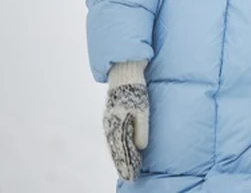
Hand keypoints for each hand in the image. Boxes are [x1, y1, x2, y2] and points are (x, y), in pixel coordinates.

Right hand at [103, 60, 149, 180]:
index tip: (131, 175)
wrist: (124, 73)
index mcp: (116, 124)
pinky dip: (116, 146)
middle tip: (129, 177)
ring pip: (113, 143)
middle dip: (122, 164)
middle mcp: (109, 124)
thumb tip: (140, 147)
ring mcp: (109, 120)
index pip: (121, 150)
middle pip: (115, 149)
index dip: (126, 164)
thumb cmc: (136, 90)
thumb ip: (141, 129)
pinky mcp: (110, 116)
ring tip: (125, 167)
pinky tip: (121, 150)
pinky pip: (112, 135)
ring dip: (119, 156)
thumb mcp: (142, 110)